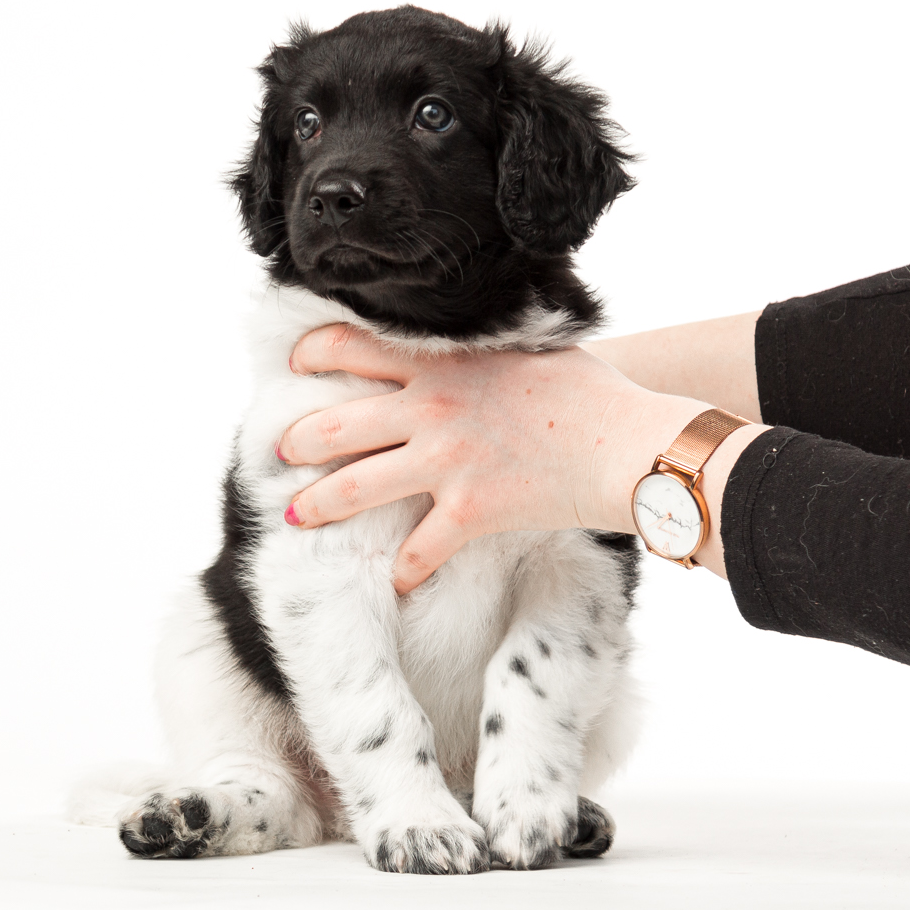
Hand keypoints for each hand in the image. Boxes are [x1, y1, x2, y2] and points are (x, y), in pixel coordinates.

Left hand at [276, 324, 730, 592]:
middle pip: (337, 425)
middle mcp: (432, 409)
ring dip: (319, 504)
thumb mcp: (531, 345)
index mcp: (443, 361)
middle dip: (297, 441)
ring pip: (356, 488)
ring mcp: (447, 463)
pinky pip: (418, 550)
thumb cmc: (591, 392)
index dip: (312, 353)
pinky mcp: (469, 512)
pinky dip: (403, 570)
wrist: (627, 444)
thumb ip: (486, 342)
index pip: (351, 344)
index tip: (296, 364)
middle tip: (281, 452)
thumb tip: (475, 328)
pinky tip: (395, 581)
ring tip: (297, 516)